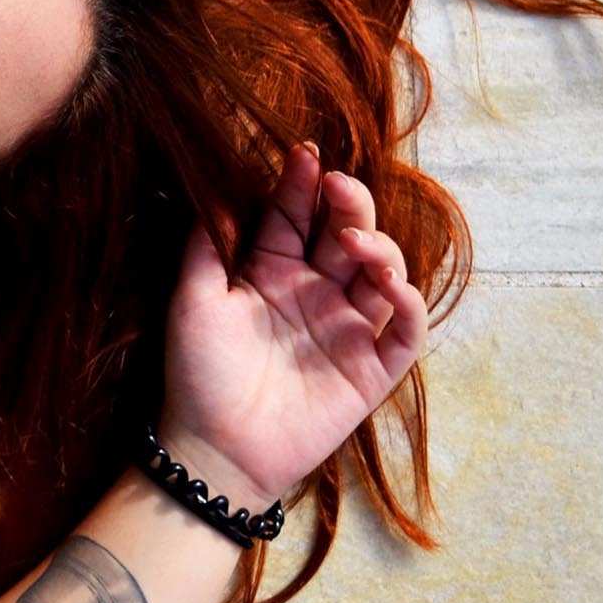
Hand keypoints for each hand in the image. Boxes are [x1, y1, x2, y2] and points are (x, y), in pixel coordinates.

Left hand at [159, 142, 430, 504]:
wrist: (213, 448)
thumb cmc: (197, 372)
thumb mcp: (193, 299)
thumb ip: (206, 246)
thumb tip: (216, 185)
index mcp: (272, 271)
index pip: (295, 217)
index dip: (302, 186)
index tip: (304, 155)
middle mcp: (314, 292)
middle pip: (346, 234)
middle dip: (349, 204)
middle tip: (339, 186)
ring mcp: (346, 329)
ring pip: (384, 274)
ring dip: (380, 249)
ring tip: (354, 241)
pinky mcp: (371, 369)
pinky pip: (405, 332)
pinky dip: (409, 305)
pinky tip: (391, 285)